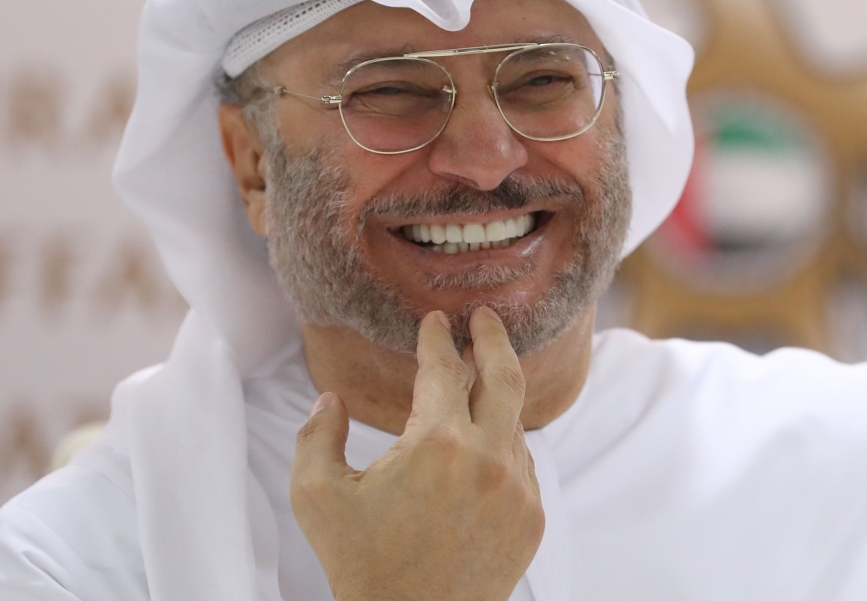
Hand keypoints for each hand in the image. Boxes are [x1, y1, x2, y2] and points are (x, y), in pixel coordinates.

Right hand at [290, 306, 544, 600]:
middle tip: (486, 318)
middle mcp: (489, 458)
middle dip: (494, 339)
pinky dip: (502, 446)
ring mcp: (518, 489)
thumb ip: (316, 437)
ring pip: (512, 424)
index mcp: (438, 444)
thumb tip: (331, 401)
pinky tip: (481, 450)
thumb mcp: (317, 497)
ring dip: (492, 403)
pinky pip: (522, 464)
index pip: (444, 368)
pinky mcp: (532, 518)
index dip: (437, 339)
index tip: (436, 321)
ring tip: (471, 394)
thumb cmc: (363, 566)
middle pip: (505, 376)